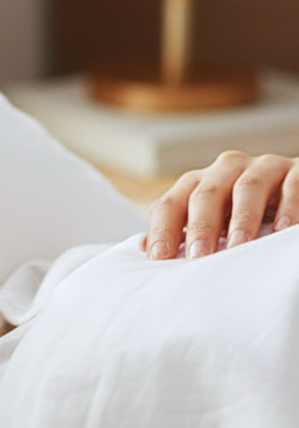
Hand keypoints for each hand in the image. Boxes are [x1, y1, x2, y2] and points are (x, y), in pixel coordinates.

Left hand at [143, 151, 298, 259]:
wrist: (292, 192)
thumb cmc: (243, 214)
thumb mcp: (213, 221)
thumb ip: (183, 231)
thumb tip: (144, 248)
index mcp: (198, 184)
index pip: (170, 205)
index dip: (162, 230)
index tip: (159, 260)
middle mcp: (226, 170)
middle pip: (206, 195)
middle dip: (200, 227)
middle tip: (199, 257)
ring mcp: (262, 167)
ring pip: (247, 187)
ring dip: (242, 219)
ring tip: (238, 246)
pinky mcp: (296, 170)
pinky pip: (292, 185)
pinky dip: (288, 207)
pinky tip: (282, 230)